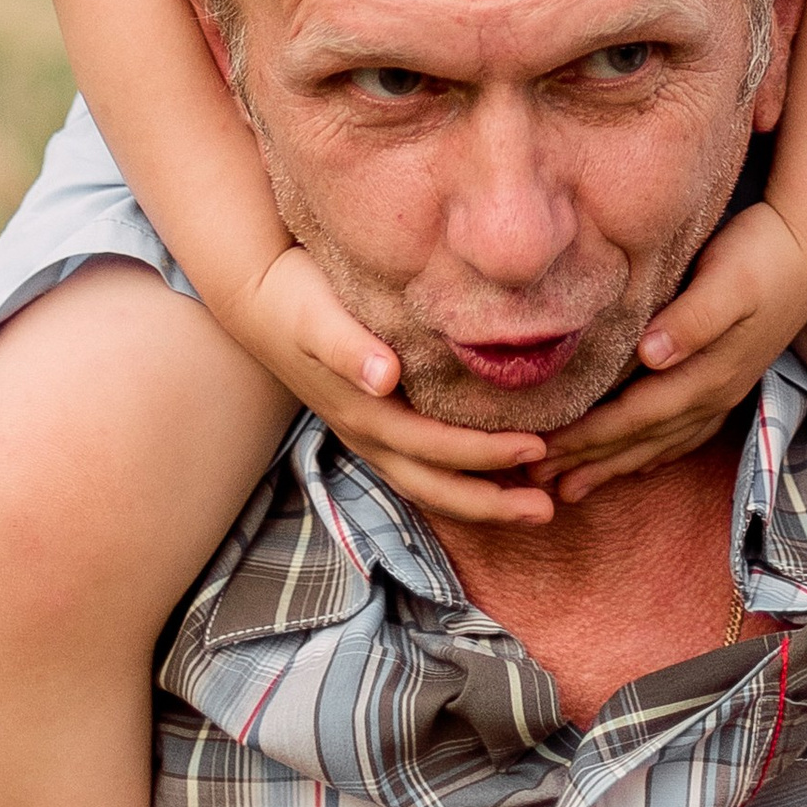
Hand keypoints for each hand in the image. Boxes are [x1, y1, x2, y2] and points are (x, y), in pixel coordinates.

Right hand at [228, 245, 560, 527]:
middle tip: (548, 508)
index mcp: (365, 415)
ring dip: (482, 500)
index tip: (537, 447)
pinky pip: (423, 468)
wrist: (258, 297)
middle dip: (492, 503)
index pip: (435, 449)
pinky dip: (463, 479)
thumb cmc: (297, 299)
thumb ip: (349, 347)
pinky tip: (498, 473)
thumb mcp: (319, 317)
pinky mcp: (374, 424)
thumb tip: (383, 379)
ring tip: (535, 503)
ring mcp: (369, 436)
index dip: (485, 454)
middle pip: (436, 488)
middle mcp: (368, 436)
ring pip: (430, 485)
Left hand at [540, 203, 806, 502]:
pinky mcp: (729, 377)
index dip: (585, 438)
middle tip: (539, 483)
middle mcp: (715, 393)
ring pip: (660, 443)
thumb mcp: (727, 280)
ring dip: (616, 467)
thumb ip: (692, 320)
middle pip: (641, 440)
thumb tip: (651, 355)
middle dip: (590, 463)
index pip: (632, 417)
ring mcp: (725, 390)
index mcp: (706, 374)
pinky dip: (655, 453)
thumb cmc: (763, 253)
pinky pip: (684, 432)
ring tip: (575, 487)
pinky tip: (640, 461)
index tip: (540, 452)